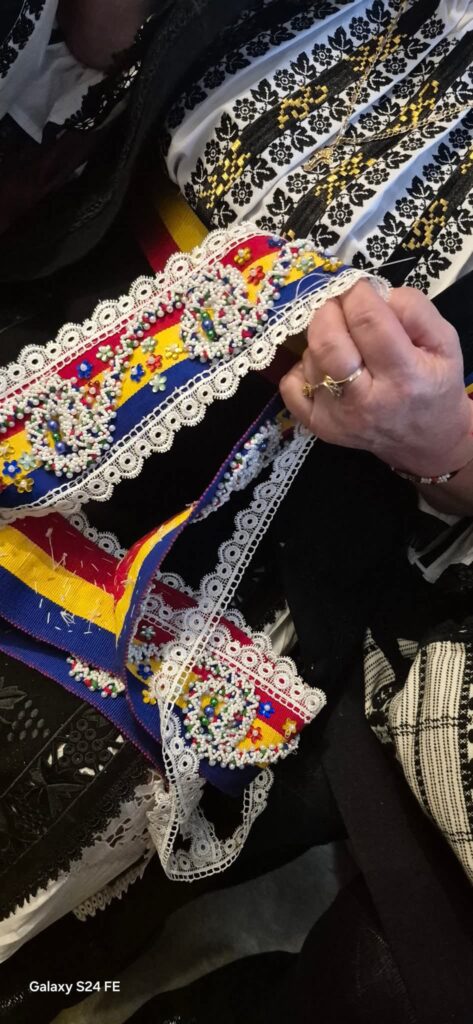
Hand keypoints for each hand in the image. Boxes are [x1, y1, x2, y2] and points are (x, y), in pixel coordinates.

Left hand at [280, 280, 472, 478]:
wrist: (425, 440)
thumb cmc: (435, 384)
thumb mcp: (445, 343)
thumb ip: (415, 310)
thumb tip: (376, 294)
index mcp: (404, 376)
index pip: (368, 322)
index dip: (356, 293)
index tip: (357, 286)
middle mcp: (366, 401)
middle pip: (327, 341)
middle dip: (329, 309)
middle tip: (341, 304)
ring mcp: (336, 417)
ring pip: (311, 357)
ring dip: (322, 337)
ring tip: (344, 341)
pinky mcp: (317, 425)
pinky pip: (291, 384)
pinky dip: (302, 366)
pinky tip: (325, 365)